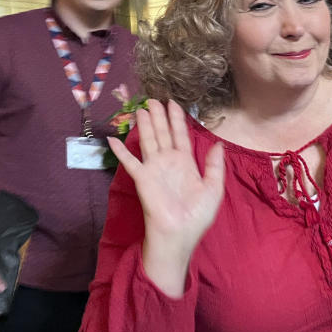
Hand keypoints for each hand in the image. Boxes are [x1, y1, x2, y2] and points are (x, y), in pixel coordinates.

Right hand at [108, 99, 224, 264]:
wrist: (180, 233)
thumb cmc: (197, 215)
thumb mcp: (214, 188)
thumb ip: (215, 166)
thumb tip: (219, 144)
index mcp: (187, 164)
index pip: (181, 136)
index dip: (177, 120)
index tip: (174, 103)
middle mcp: (169, 162)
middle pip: (163, 134)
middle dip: (159, 116)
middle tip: (153, 98)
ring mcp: (154, 169)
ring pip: (148, 141)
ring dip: (144, 125)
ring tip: (140, 109)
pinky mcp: (142, 178)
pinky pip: (130, 162)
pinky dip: (121, 151)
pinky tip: (112, 138)